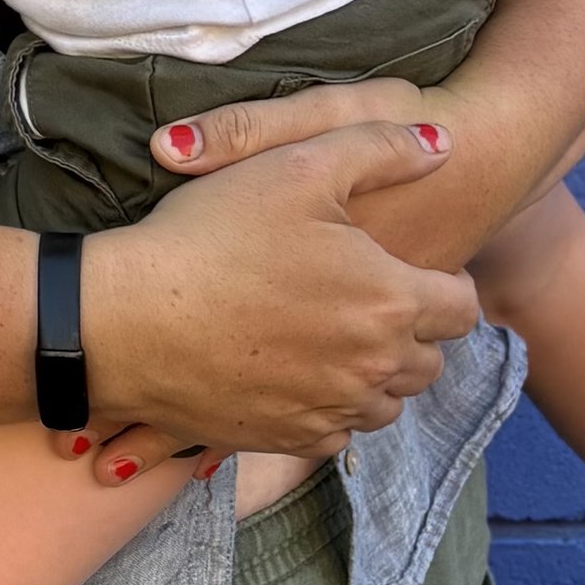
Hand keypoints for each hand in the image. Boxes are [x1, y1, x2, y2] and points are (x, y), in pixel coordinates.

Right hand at [78, 118, 479, 480]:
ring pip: (384, 403)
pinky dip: (326, 406)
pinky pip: (334, 433)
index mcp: (390, 301)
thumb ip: (380, 148)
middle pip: (428, 362)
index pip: (461, 309)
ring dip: (372, 375)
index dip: (444, 285)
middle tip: (364, 301)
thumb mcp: (296, 166)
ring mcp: (330, 409)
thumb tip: (443, 145)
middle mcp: (373, 366)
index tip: (407, 269)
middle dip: (410, 333)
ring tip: (329, 338)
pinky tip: (290, 371)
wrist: (123, 321)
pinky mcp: (286, 438)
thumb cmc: (209, 237)